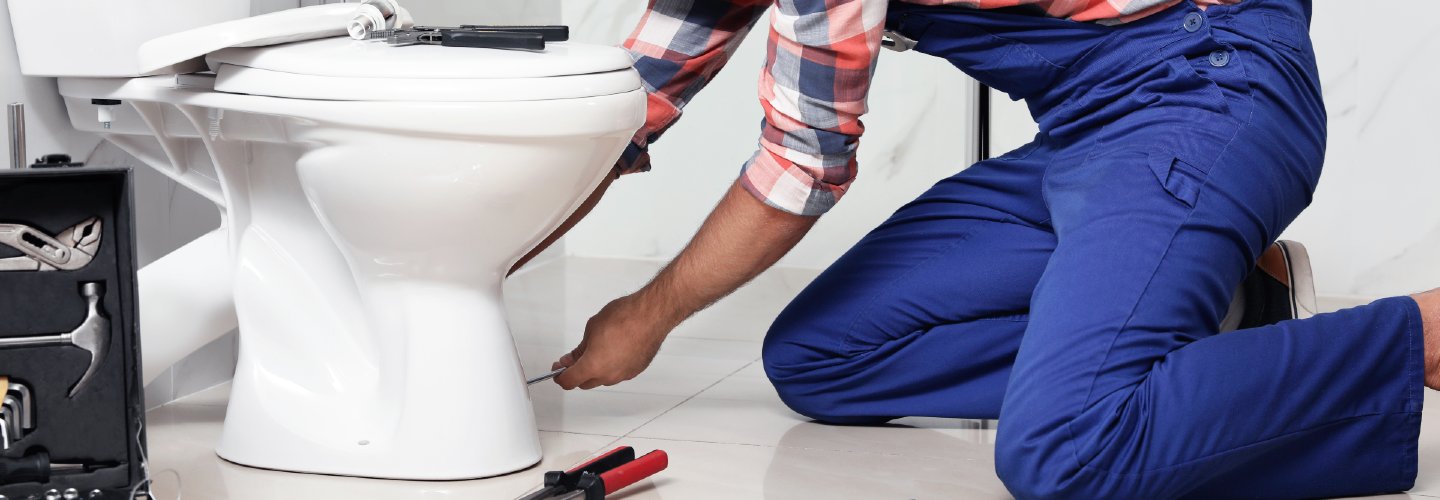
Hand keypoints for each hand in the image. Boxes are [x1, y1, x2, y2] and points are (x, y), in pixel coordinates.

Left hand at [553, 294, 674, 389]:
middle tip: (574, 358)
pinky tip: (614, 351)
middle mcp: (608, 375)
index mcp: (593, 366)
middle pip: (585, 383)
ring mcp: (624, 374)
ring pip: (603, 379)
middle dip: (577, 373)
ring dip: (596, 370)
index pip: (569, 381)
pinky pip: (618, 373)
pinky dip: (612, 366)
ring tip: (597, 350)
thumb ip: (580, 348)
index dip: (560, 376)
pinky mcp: (636, 370)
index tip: (558, 369)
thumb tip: (572, 358)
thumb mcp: (592, 329)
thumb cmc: (624, 317)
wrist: (652, 315)